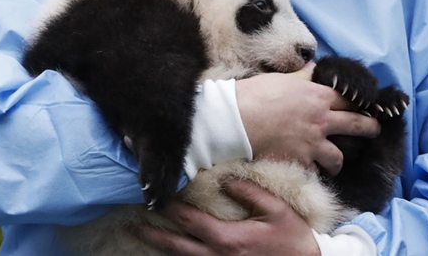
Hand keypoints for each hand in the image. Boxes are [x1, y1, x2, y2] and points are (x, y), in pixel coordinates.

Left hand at [138, 178, 319, 255]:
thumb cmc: (293, 240)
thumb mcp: (276, 210)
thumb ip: (249, 192)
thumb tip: (226, 179)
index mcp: (226, 238)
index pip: (188, 219)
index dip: (168, 207)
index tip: (155, 195)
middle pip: (175, 245)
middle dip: (153, 232)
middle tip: (134, 223)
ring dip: (163, 248)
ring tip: (145, 237)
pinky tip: (174, 253)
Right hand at [235, 63, 380, 175]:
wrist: (237, 119)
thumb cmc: (256, 93)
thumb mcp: (284, 77)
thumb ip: (304, 75)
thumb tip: (314, 67)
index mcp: (318, 97)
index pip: (350, 98)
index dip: (361, 102)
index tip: (367, 105)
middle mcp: (321, 121)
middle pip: (357, 125)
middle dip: (370, 128)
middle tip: (375, 130)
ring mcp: (312, 144)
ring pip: (338, 158)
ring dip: (338, 161)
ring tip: (336, 163)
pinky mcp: (299, 162)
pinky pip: (313, 171)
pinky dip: (311, 172)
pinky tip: (309, 172)